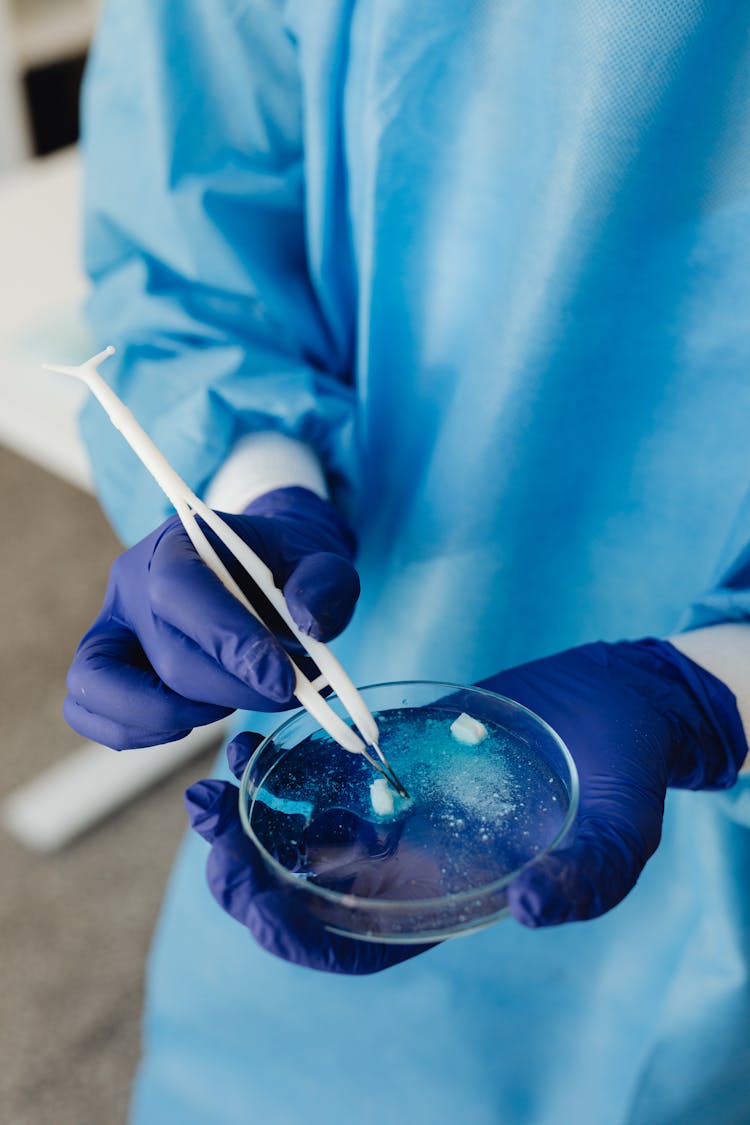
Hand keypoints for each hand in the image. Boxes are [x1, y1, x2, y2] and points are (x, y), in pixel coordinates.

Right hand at [64, 487, 359, 748]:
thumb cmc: (287, 568)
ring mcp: (110, 625)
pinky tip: (194, 719)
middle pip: (168, 655)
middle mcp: (131, 582)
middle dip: (236, 690)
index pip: (183, 592)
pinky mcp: (104, 665)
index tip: (284, 681)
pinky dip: (140, 731)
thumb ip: (326, 584)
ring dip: (183, 713)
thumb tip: (309, 623)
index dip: (232, 643)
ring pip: (109, 688)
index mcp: (179, 542)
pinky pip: (91, 710)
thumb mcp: (320, 560)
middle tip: (286, 693)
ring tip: (234, 701)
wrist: (260, 572)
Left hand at [185, 638, 745, 975]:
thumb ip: (584, 879)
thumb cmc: (625, 775)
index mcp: (447, 901)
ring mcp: (395, 809)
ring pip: (297, 834)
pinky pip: (318, 772)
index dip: (298, 940)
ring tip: (211, 783)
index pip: (355, 947)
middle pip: (303, 894)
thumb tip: (527, 909)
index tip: (258, 902)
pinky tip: (252, 740)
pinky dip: (278, 765)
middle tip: (211, 825)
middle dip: (244, 875)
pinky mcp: (390, 757)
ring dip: (243, 820)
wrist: (617, 700)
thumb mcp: (620, 834)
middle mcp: (408, 864)